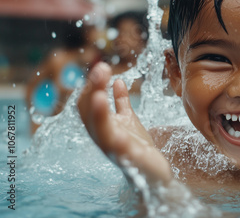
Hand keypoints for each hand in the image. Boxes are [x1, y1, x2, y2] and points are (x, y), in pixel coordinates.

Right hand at [78, 62, 171, 185]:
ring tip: (99, 95)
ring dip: (98, 113)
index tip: (101, 67)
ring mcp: (114, 150)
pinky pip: (120, 151)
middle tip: (101, 69)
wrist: (151, 173)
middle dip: (93, 91)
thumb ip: (121, 102)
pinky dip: (118, 141)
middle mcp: (103, 138)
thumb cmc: (137, 146)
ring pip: (100, 132)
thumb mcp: (128, 120)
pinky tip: (120, 131)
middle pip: (90, 113)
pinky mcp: (130, 160)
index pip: (88, 104)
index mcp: (101, 126)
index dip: (92, 86)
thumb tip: (117, 81)